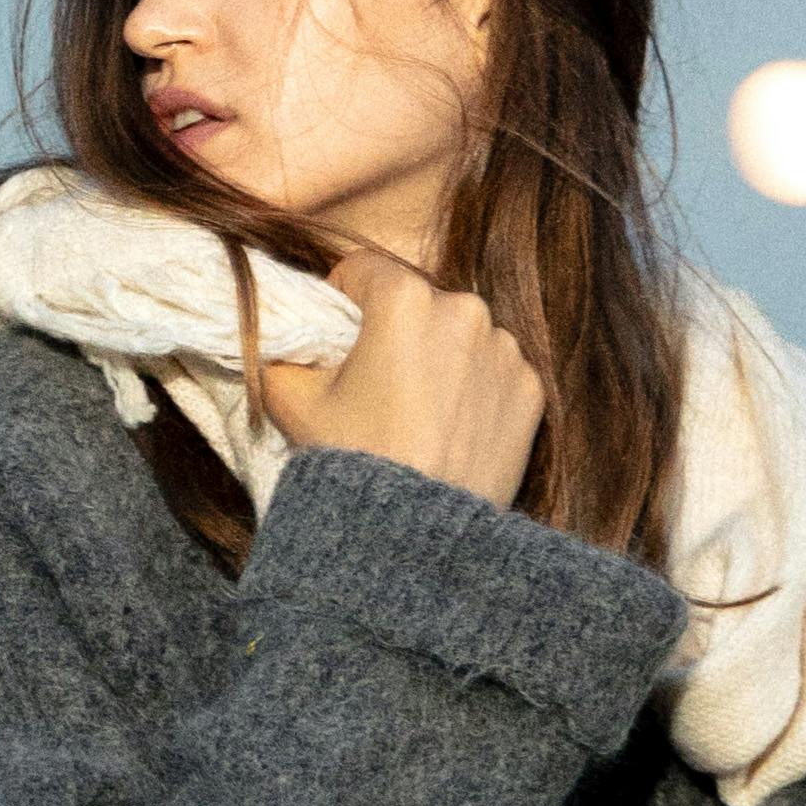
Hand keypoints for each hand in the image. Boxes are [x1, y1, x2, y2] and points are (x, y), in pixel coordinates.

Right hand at [260, 249, 545, 506]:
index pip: (361, 270)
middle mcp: (464, 308)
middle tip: (376, 387)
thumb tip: (274, 335)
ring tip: (418, 414)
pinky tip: (452, 429)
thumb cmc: (352, 460)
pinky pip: (494, 373)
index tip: (336, 338)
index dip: (340, 300)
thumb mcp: (292, 403)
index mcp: (403, 298)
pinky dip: (475, 391)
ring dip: (439, 359)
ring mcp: (504, 349)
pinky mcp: (531, 388)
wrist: (416, 535)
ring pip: (459, 336)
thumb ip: (275, 354)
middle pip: (416, 302)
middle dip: (395, 332)